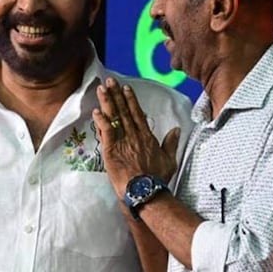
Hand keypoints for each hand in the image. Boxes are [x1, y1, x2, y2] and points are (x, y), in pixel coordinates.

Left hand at [92, 77, 179, 195]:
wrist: (146, 190)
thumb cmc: (157, 179)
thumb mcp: (170, 160)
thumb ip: (171, 143)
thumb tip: (176, 130)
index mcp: (147, 136)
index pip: (137, 113)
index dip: (131, 100)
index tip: (126, 88)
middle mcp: (134, 135)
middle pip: (124, 111)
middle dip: (116, 94)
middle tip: (109, 81)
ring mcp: (122, 141)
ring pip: (114, 117)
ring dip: (107, 102)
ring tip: (101, 89)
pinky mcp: (111, 150)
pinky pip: (106, 131)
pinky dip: (101, 121)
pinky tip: (96, 111)